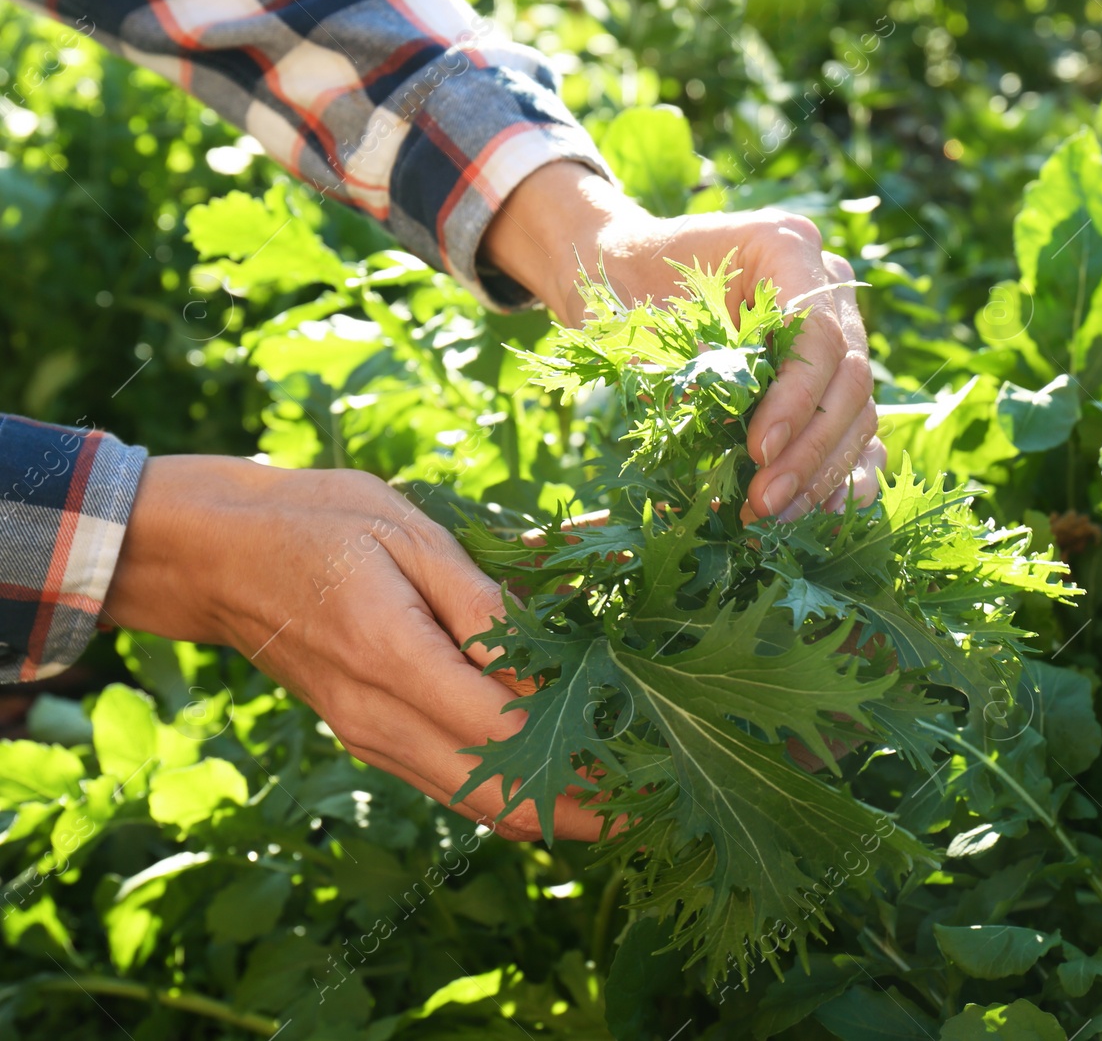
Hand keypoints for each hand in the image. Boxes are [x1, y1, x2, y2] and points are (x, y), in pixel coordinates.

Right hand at [101, 455, 601, 841]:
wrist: (217, 555)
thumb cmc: (320, 524)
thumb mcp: (412, 539)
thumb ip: (486, 605)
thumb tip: (558, 655)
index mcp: (394, 658)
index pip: (504, 734)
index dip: (578, 759)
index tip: (640, 765)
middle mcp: (379, 717)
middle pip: (493, 792)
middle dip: (576, 810)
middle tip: (648, 810)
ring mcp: (368, 737)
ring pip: (468, 802)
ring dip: (545, 813)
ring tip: (617, 810)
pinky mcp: (366, 738)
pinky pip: (444, 783)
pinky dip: (502, 796)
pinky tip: (552, 789)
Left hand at [483, 161, 886, 519]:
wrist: (620, 273)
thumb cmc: (622, 286)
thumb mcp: (641, 318)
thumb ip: (692, 368)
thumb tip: (737, 435)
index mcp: (786, 245)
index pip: (818, 334)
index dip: (796, 401)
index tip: (758, 452)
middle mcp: (826, 282)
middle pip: (849, 378)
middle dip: (809, 449)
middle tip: (764, 501)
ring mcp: (837, 327)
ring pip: (858, 410)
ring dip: (822, 472)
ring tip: (774, 516)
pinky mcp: (829, 373)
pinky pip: (855, 427)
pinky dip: (841, 472)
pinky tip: (817, 512)